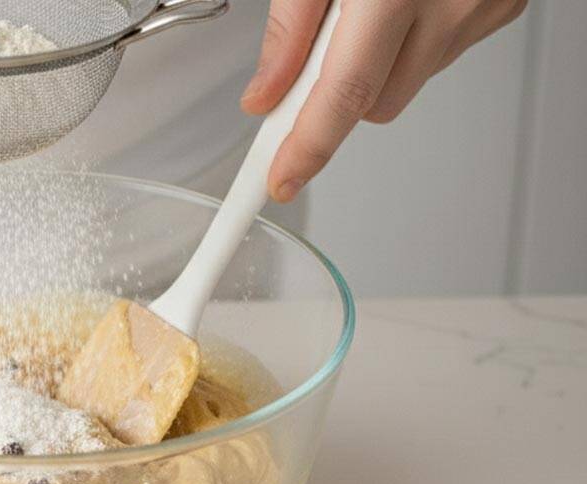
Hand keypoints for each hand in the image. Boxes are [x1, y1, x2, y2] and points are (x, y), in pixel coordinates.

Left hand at [241, 0, 526, 201]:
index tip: (281, 180)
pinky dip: (415, 39)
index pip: (344, 93)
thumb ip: (290, 26)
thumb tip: (264, 95)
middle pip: (374, 103)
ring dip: (379, 61)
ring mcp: (484, 6)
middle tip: (321, 49)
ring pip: (408, 83)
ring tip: (375, 1)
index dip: (307, 147)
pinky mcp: (504, 6)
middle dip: (337, 93)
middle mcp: (448, 2)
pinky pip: (441, 54)